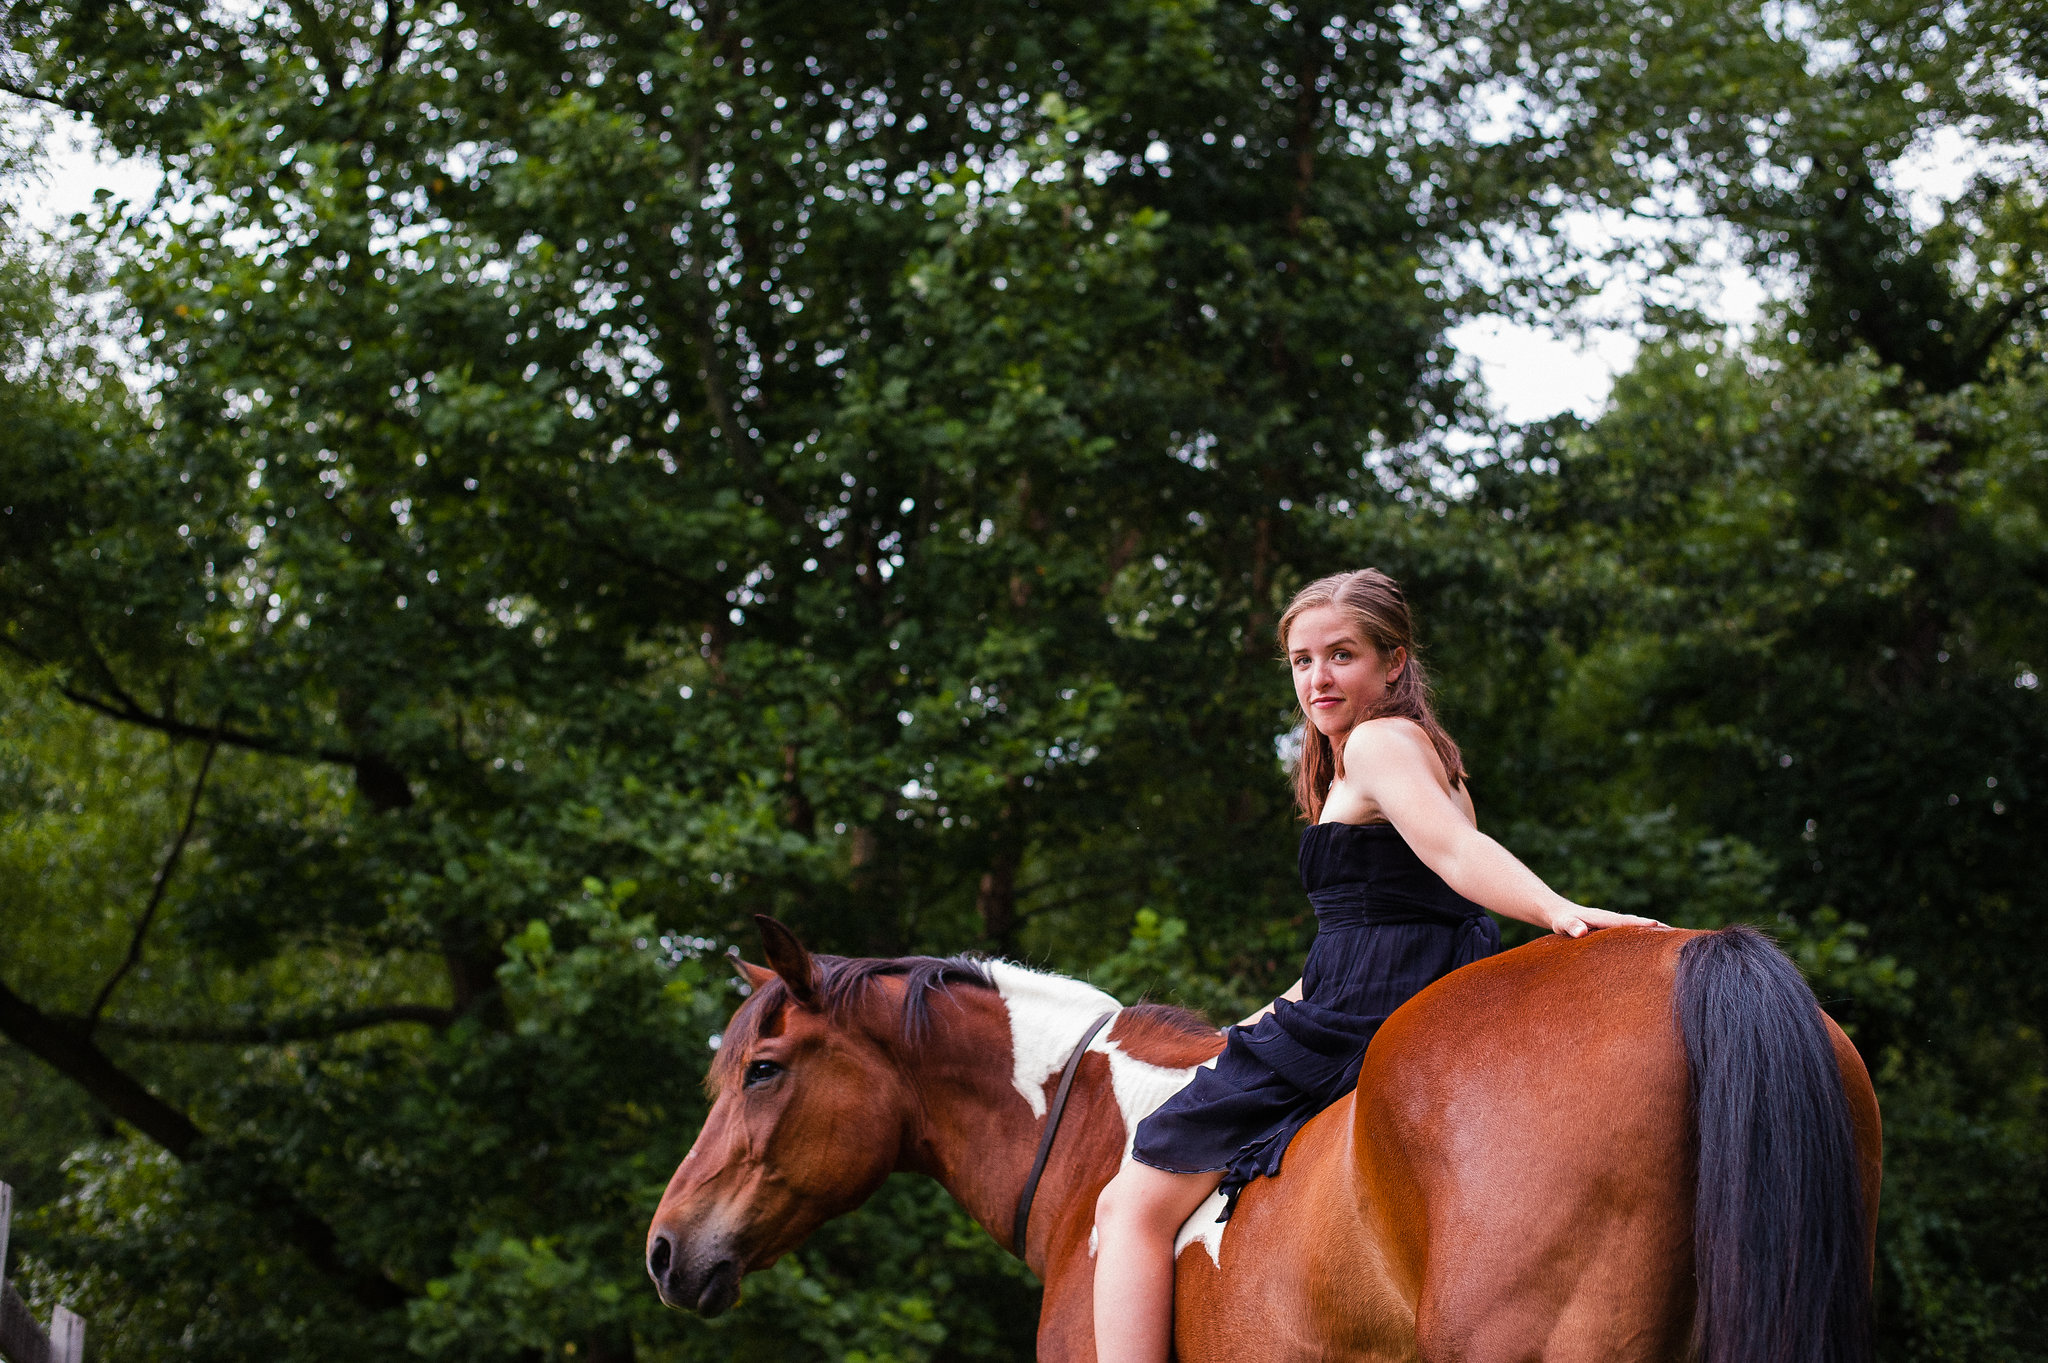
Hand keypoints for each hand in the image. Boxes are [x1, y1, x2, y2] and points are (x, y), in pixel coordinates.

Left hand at [1549, 904, 1666, 937]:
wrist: (1559, 913)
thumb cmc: (1560, 920)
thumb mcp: (1562, 924)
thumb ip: (1570, 927)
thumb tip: (1581, 932)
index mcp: (1603, 918)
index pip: (1625, 922)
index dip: (1641, 925)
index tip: (1658, 926)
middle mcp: (1613, 920)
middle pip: (1639, 923)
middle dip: (1658, 928)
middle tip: (1681, 935)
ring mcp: (1614, 925)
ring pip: (1638, 927)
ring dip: (1656, 932)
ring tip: (1677, 940)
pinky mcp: (1614, 930)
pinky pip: (1633, 933)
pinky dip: (1646, 937)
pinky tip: (1656, 945)